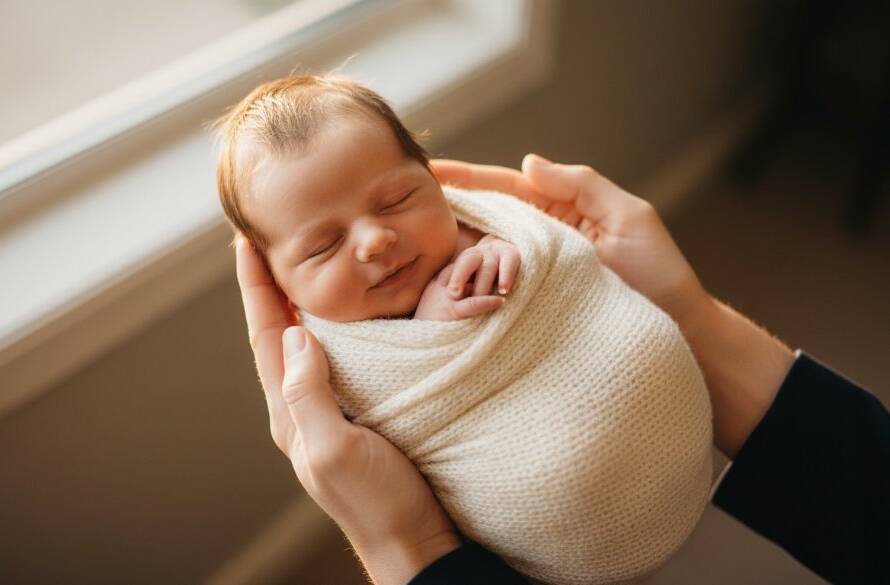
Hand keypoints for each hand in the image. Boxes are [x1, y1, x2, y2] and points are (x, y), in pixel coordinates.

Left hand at [235, 237, 458, 583]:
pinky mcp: (362, 412)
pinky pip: (340, 359)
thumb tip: (295, 335)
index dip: (256, 288)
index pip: (266, 338)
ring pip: (309, 344)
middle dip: (271, 286)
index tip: (246, 241)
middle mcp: (305, 407)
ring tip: (302, 263)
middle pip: (279, 335)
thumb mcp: (337, 449)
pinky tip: (349, 314)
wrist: (416, 543)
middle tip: (270, 240)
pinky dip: (336, 327)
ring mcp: (333, 410)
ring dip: (301, 302)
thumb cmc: (379, 503)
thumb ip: (310, 394)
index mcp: (292, 412)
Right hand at [431, 155, 794, 459]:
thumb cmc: (660, 276)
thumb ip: (582, 185)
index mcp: (559, 215)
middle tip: (396, 206)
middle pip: (481, 221)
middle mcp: (538, 245)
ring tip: (403, 244)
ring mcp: (530, 279)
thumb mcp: (629, 219)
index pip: (503, 189)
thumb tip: (529, 162)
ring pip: (478, 257)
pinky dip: (462, 287)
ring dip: (445, 251)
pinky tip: (434, 284)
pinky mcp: (526, 313)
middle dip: (443, 211)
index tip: (427, 169)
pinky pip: (489, 294)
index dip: (465, 178)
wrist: (678, 337)